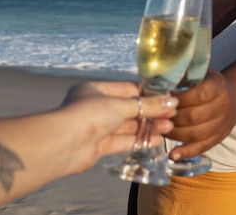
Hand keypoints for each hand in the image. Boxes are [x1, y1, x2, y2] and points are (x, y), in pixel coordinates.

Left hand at [59, 81, 177, 173]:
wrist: (63, 145)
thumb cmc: (88, 115)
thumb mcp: (121, 105)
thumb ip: (147, 106)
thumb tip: (172, 102)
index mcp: (96, 90)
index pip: (128, 89)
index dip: (148, 94)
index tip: (168, 98)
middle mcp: (96, 107)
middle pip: (129, 109)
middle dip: (151, 112)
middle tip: (172, 115)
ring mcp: (97, 127)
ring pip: (127, 126)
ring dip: (148, 127)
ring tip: (169, 128)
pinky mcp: (99, 146)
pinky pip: (122, 141)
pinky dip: (138, 140)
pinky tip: (156, 140)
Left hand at [167, 71, 235, 160]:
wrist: (234, 99)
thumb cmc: (210, 84)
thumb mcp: (201, 74)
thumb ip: (184, 77)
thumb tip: (158, 83)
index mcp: (218, 87)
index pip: (199, 95)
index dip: (179, 98)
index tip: (164, 98)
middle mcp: (223, 106)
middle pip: (194, 116)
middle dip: (173, 117)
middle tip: (157, 115)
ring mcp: (221, 124)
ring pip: (196, 133)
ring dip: (175, 133)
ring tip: (160, 129)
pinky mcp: (218, 138)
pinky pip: (201, 147)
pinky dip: (186, 152)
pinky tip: (172, 155)